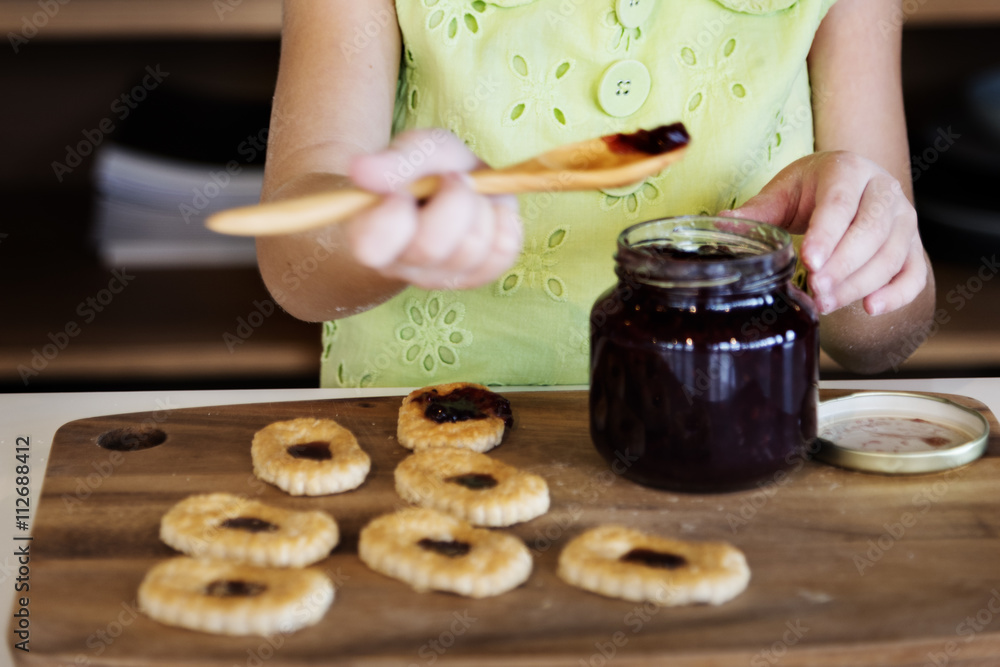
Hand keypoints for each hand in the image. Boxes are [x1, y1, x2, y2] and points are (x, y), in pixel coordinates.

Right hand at [345, 129, 522, 290]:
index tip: (405, 189)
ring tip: (469, 193)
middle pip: (430, 247)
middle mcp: (403, 266)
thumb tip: (360, 170)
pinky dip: (503, 219)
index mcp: (371, 236)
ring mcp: (441, 278)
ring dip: (479, 207)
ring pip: (471, 249)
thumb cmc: (427, 170)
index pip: (372, 247)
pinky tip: (489, 209)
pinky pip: (503, 252)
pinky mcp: (478, 276)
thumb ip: (393, 159)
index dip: (394, 214)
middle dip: (451, 200)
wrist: (458, 182)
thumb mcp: (414, 150)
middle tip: (451, 179)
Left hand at [724, 151, 926, 315]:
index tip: (810, 261)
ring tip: (826, 302)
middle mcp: (883, 191)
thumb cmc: (812, 189)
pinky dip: (898, 293)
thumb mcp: (783, 192)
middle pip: (872, 230)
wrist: (850, 182)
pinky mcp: (913, 245)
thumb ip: (758, 211)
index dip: (827, 233)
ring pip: (892, 254)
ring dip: (860, 283)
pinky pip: (915, 272)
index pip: (841, 202)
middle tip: (816, 289)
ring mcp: (903, 219)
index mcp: (848, 170)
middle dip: (843, 264)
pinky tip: (870, 307)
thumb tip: (722, 223)